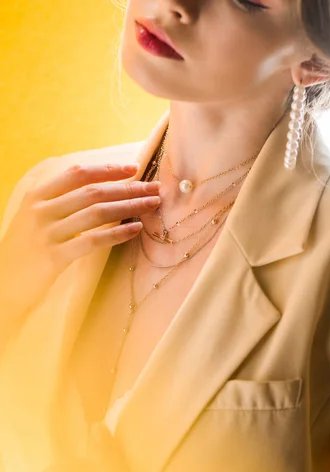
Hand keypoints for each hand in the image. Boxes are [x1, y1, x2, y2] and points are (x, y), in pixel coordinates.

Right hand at [0, 163, 160, 328]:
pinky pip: (92, 241)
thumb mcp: (35, 219)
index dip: (107, 170)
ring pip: (96, 213)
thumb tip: (100, 191)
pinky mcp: (53, 257)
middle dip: (127, 188)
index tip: (134, 168)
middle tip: (154, 188)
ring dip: (129, 207)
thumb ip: (59, 204)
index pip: (77, 174)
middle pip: (92, 192)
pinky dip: (117, 234)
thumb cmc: (24, 250)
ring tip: (152, 205)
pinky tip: (135, 230)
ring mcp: (46, 233)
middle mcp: (41, 210)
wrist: (1, 284)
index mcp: (37, 196)